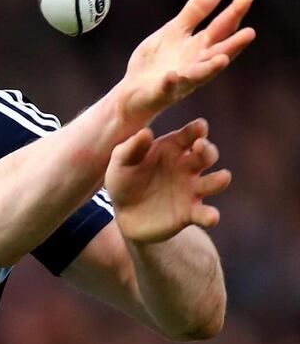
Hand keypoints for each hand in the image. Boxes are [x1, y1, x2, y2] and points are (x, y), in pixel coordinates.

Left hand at [105, 119, 230, 243]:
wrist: (123, 214)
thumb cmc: (123, 180)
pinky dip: (210, 216)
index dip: (196, 130)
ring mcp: (191, 190)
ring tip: (223, 177)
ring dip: (219, 180)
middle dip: (208, 150)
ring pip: (213, 182)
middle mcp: (187, 167)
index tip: (200, 126)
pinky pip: (204, 214)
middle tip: (201, 146)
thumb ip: (131, 148)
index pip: (188, 135)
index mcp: (171, 149)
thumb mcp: (121, 162)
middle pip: (205, 155)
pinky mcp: (190, 213)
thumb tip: (146, 132)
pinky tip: (212, 217)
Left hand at [117, 0, 253, 124]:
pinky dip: (170, 82)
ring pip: (199, 75)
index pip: (221, 30)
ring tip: (222, 60)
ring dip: (211, 68)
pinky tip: (172, 75)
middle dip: (234, 44)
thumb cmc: (160, 61)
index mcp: (200, 47)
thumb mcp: (175, 31)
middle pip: (217, 52)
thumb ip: (194, 14)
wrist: (134, 91)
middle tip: (251, 32)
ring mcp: (181, 80)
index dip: (234, 14)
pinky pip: (167, 87)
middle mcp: (196, 64)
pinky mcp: (161, 92)